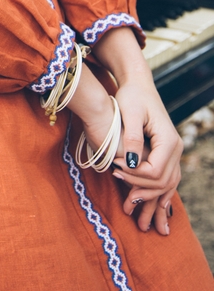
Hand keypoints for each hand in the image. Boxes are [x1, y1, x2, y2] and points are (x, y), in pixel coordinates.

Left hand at [92, 27, 182, 234]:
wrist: (139, 85)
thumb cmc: (131, 96)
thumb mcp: (130, 114)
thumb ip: (132, 138)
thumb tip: (130, 163)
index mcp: (168, 139)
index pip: (155, 171)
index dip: (135, 176)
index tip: (115, 171)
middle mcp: (175, 148)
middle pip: (163, 181)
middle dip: (142, 190)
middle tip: (121, 191)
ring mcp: (174, 152)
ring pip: (167, 184)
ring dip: (151, 197)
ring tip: (132, 205)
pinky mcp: (167, 153)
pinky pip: (167, 179)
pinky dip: (157, 192)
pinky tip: (146, 202)